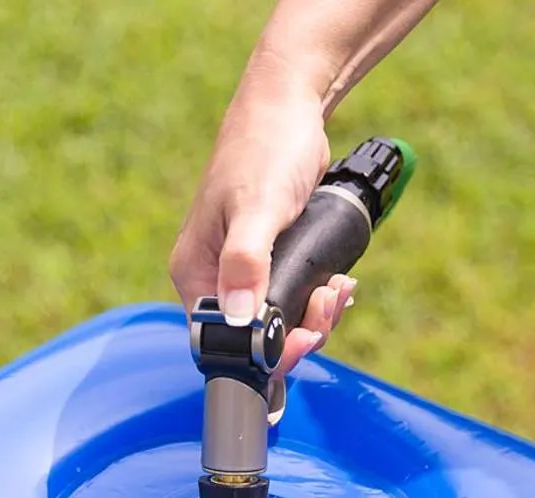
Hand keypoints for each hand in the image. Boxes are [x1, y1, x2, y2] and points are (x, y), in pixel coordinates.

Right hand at [169, 79, 355, 374]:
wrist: (289, 107)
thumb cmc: (265, 149)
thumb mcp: (258, 208)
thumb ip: (246, 263)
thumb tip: (238, 317)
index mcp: (197, 272)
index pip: (219, 341)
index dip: (262, 353)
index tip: (300, 340)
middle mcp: (215, 278)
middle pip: (254, 340)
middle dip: (298, 333)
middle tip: (328, 305)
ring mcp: (243, 272)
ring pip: (280, 324)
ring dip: (316, 316)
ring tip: (338, 288)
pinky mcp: (271, 263)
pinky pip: (294, 300)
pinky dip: (319, 299)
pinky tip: (338, 282)